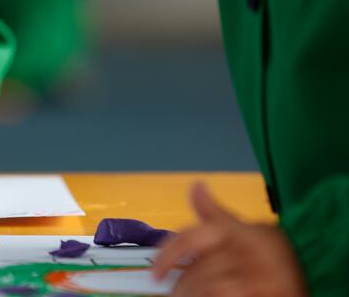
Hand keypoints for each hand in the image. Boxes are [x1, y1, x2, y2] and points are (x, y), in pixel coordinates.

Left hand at [153, 182, 307, 296]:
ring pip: (207, 288)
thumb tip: (196, 185)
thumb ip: (215, 213)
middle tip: (174, 294)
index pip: (190, 238)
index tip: (155, 275)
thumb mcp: (245, 228)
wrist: (316, 268)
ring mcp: (258, 275)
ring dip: (192, 296)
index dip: (167, 256)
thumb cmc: (272, 251)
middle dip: (182, 286)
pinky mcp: (266, 294)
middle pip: (196, 270)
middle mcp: (246, 250)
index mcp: (236, 230)